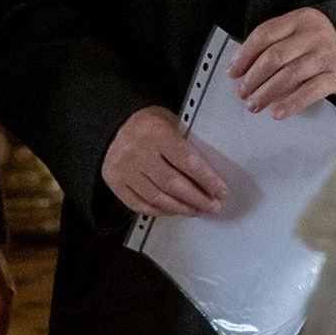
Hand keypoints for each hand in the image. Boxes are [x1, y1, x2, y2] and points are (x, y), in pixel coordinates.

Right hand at [100, 104, 227, 218]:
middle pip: (172, 184)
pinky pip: (141, 205)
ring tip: (198, 211)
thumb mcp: (171, 123)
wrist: (114, 126)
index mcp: (156, 133)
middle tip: (213, 206)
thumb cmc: (150, 125)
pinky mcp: (116, 183)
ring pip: (157, 198)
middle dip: (197, 199)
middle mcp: (138, 153)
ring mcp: (125, 170)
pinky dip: (161, 211)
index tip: (221, 191)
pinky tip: (176, 211)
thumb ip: (187, 145)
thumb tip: (210, 175)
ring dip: (182, 208)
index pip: (186, 160)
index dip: (206, 179)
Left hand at [229, 7, 335, 119]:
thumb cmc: (322, 40)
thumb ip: (276, 41)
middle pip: (274, 57)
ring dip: (266, 93)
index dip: (245, 54)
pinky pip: (310, 91)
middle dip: (253, 78)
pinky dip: (292, 104)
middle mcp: (312, 35)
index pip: (264, 34)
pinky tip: (277, 113)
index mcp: (299, 19)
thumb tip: (242, 65)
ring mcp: (326, 55)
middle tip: (242, 93)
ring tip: (254, 105)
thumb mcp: (301, 29)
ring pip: (288, 75)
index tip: (233, 72)